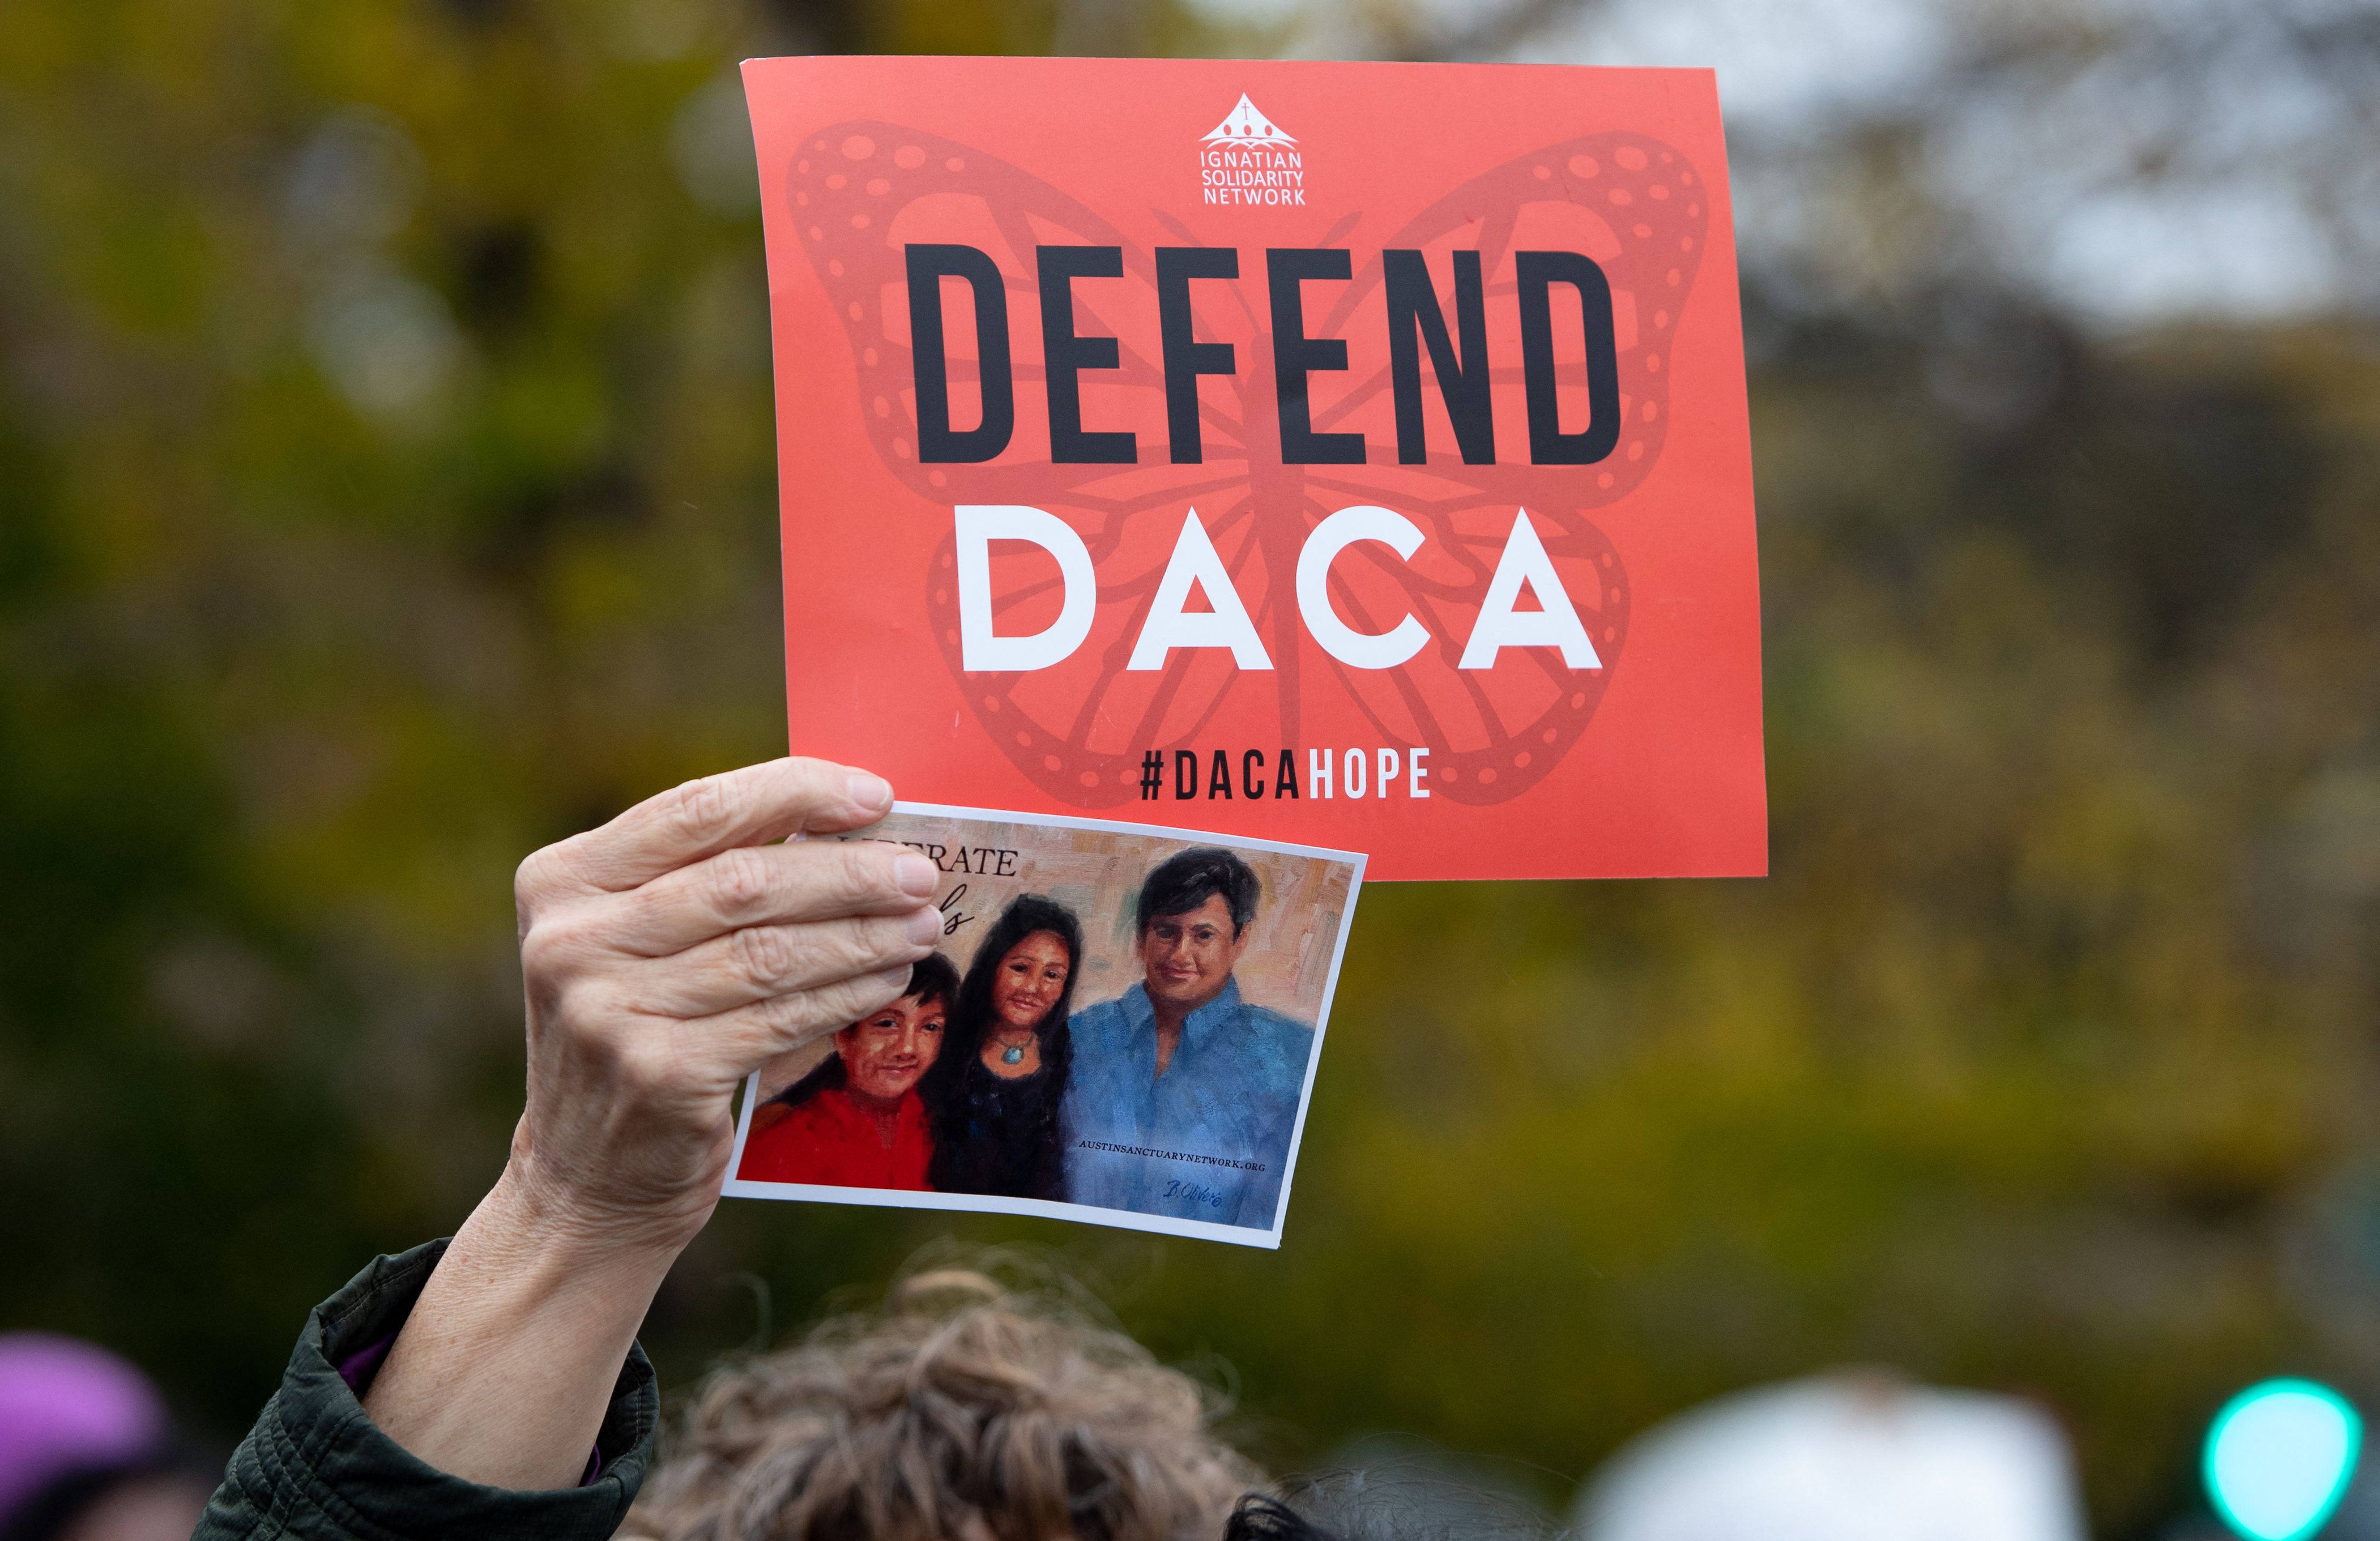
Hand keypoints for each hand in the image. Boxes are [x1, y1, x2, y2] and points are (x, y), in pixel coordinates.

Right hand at [506, 756, 941, 1250]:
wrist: (583, 1177)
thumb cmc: (633, 1033)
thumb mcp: (632, 942)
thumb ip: (705, 878)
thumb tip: (850, 827)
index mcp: (562, 880)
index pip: (697, 810)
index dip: (796, 793)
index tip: (875, 795)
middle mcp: (572, 940)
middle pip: (744, 881)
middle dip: (849, 873)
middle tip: (919, 874)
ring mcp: (609, 1011)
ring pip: (771, 952)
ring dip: (863, 936)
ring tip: (920, 926)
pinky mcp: (660, 1074)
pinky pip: (780, 1019)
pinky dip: (845, 995)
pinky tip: (886, 981)